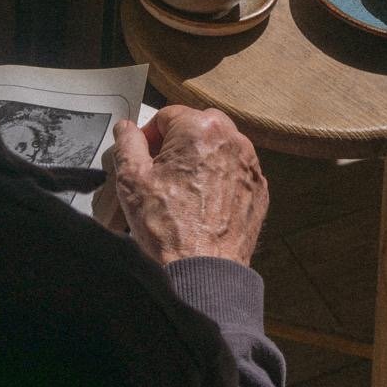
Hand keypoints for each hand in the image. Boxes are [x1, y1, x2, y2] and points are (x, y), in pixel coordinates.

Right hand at [111, 105, 268, 266]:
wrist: (203, 271)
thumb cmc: (168, 227)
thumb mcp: (131, 179)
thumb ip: (127, 143)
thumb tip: (127, 128)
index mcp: (200, 129)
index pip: (168, 115)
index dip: (150, 135)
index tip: (143, 156)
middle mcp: (232, 139)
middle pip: (198, 125)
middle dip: (178, 141)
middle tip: (162, 169)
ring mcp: (250, 164)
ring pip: (219, 147)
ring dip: (201, 158)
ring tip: (182, 188)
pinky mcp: (259, 189)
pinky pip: (235, 170)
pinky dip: (220, 178)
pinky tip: (202, 202)